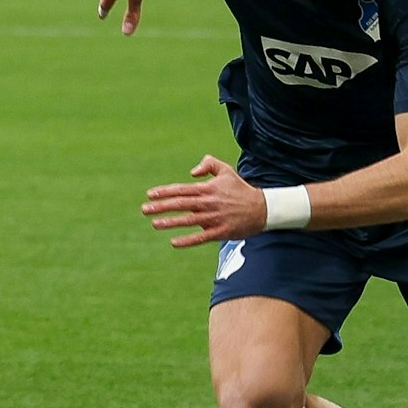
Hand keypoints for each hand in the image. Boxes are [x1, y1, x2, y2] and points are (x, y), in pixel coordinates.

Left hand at [141, 155, 266, 247]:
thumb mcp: (226, 171)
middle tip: (144, 209)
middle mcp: (208, 203)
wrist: (262, 209)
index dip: (164, 192)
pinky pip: (200, 238)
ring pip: (188, 221)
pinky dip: (187, 241)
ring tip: (154, 224)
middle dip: (161, 207)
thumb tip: (192, 172)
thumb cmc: (240, 189)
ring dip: (170, 223)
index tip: (150, 195)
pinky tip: (173, 242)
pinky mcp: (220, 232)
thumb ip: (209, 164)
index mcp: (208, 189)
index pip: (181, 190)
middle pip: (180, 205)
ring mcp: (214, 219)